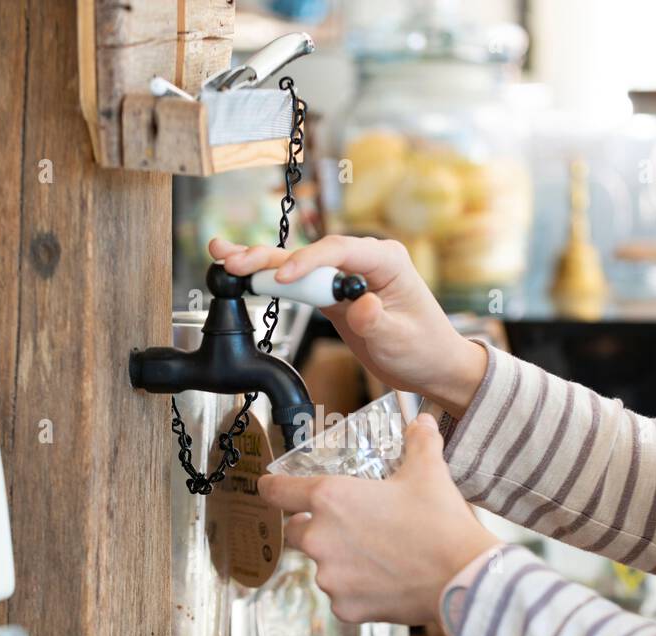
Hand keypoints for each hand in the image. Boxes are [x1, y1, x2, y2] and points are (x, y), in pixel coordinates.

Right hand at [209, 235, 486, 415]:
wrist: (432, 365)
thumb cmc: (425, 348)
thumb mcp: (402, 339)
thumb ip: (378, 322)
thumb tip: (359, 305)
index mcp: (386, 260)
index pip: (340, 251)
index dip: (308, 262)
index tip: (284, 279)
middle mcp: (363, 261)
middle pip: (311, 253)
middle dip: (271, 256)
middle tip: (234, 260)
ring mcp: (345, 276)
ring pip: (298, 265)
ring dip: (261, 263)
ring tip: (223, 257)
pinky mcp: (333, 294)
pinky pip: (299, 284)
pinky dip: (271, 280)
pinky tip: (242, 273)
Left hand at [258, 414, 499, 624]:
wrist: (462, 577)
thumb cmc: (440, 522)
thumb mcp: (428, 471)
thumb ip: (418, 441)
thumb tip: (422, 422)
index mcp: (330, 499)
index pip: (277, 491)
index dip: (272, 487)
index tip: (269, 488)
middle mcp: (319, 538)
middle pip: (296, 532)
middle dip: (315, 528)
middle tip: (349, 525)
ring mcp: (329, 577)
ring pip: (322, 565)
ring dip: (339, 559)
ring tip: (377, 554)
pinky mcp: (344, 607)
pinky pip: (341, 595)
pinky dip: (357, 588)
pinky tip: (385, 579)